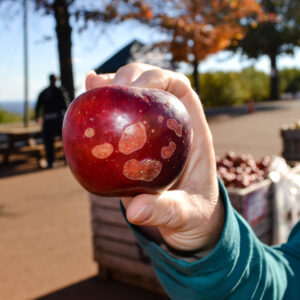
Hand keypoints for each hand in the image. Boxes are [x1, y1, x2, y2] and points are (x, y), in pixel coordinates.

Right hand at [85, 64, 223, 251]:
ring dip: (113, 84)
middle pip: (154, 83)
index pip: (180, 89)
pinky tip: (88, 98)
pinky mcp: (135, 143)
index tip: (136, 89)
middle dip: (132, 75)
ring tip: (92, 85)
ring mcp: (151, 131)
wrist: (189, 219)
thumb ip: (165, 211)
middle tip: (110, 86)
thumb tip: (135, 210)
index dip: (160, 78)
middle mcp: (171, 125)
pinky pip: (119, 118)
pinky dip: (104, 104)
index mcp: (192, 133)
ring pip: (134, 95)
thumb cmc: (194, 213)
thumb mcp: (185, 215)